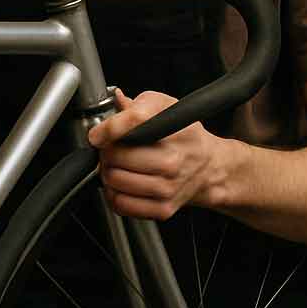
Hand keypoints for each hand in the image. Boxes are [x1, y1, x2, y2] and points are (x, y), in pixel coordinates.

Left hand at [87, 89, 231, 219]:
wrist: (209, 167)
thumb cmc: (183, 135)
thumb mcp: (164, 107)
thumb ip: (138, 104)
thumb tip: (118, 99)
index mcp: (173, 128)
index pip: (134, 121)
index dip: (107, 129)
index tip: (97, 135)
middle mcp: (173, 159)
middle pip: (117, 155)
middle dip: (106, 151)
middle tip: (111, 150)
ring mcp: (169, 186)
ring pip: (115, 180)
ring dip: (107, 173)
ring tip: (116, 166)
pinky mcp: (164, 208)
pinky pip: (122, 205)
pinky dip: (113, 195)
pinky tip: (122, 185)